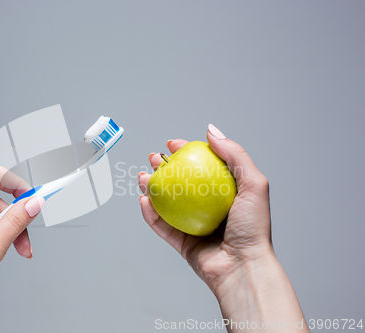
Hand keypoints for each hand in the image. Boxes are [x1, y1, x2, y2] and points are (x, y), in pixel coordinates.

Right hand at [138, 125, 307, 331]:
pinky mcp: (182, 242)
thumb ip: (235, 154)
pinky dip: (149, 213)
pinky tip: (144, 200)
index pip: (201, 166)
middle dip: (163, 167)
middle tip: (154, 158)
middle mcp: (208, 208)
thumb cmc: (253, 228)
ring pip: (166, 203)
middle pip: (180, 182)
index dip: (186, 152)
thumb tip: (211, 130)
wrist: (243, 267)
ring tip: (143, 177)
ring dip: (151, 188)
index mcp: (225, 193)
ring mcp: (193, 225)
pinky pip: (161, 226)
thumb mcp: (254, 184)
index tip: (173, 144)